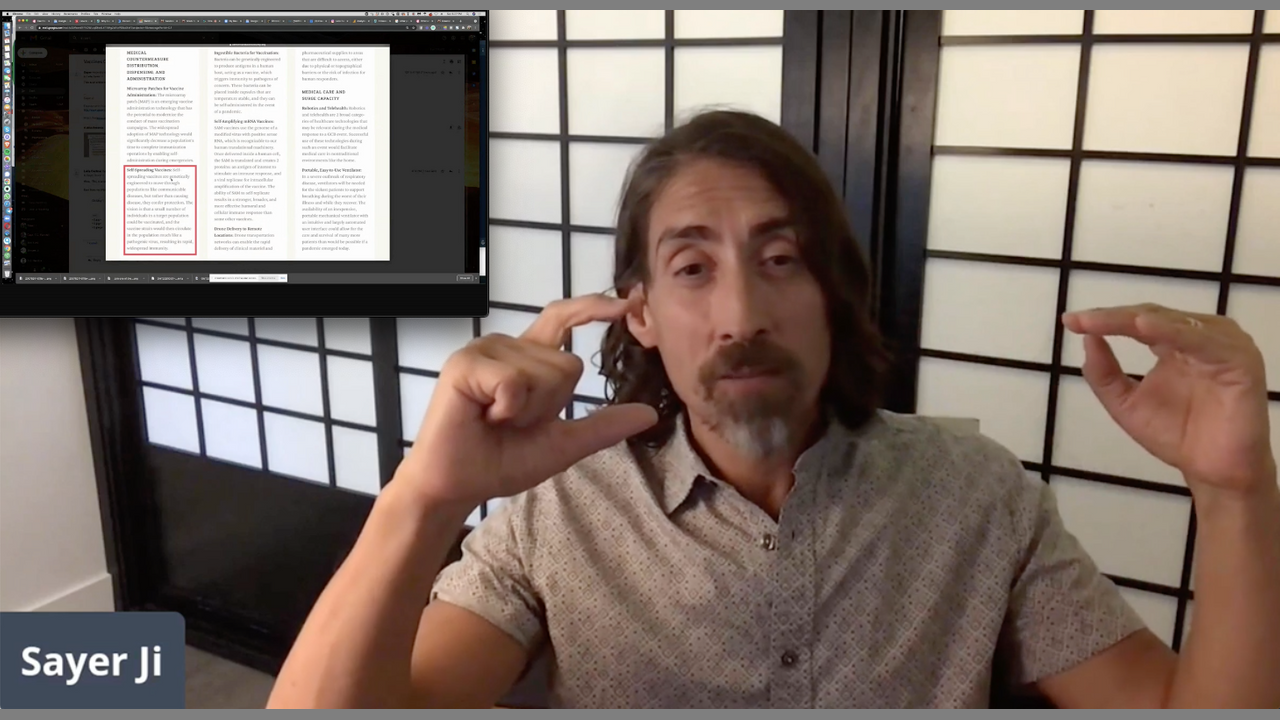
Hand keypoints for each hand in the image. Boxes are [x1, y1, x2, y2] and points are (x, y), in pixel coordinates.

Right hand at [394, 293, 657, 508]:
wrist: (458, 485)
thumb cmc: (502, 461)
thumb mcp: (563, 444)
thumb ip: (602, 425)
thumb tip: (650, 413)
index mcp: (529, 358)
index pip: (565, 318)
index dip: (594, 307)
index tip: (627, 304)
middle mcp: (508, 346)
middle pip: (567, 365)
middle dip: (551, 406)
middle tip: (514, 423)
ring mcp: (485, 350)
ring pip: (543, 374)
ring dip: (527, 412)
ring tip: (495, 420)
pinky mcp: (465, 364)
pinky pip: (514, 382)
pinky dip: (507, 409)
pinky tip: (483, 416)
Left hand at [1062, 303, 1275, 494]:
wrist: (1212, 472)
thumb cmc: (1176, 436)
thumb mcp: (1126, 404)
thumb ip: (1105, 374)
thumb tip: (1086, 340)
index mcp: (1174, 343)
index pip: (1137, 322)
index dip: (1104, 319)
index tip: (1070, 321)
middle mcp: (1198, 338)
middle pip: (1153, 317)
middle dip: (1115, 317)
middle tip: (1081, 320)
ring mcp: (1221, 346)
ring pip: (1176, 324)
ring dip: (1143, 320)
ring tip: (1113, 320)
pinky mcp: (1241, 361)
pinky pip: (1206, 342)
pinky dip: (1177, 333)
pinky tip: (1148, 328)